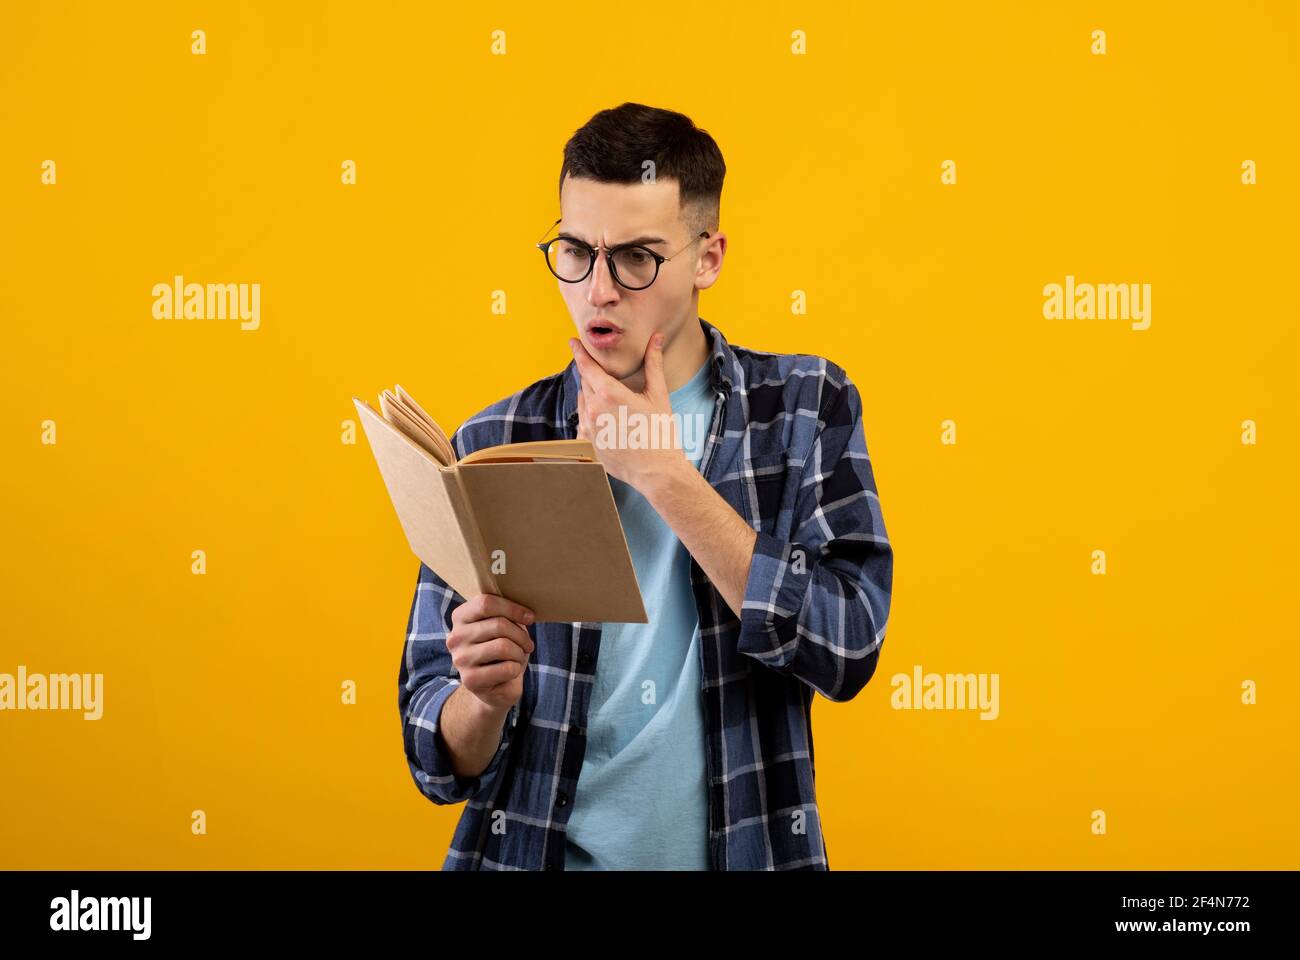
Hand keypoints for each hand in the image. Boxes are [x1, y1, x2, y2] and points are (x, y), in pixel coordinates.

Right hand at [447, 593, 534, 714]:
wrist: (495, 687)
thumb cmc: (502, 650)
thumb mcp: (504, 627)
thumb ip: (507, 615)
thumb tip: (526, 614)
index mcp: (460, 617)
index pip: (486, 603)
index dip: (513, 609)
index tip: (530, 618)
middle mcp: (455, 637)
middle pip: (498, 625)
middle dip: (521, 636)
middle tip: (527, 645)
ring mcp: (460, 659)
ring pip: (503, 646)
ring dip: (519, 653)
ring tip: (518, 657)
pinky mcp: (470, 680)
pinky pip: (506, 668)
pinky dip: (516, 669)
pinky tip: (510, 672)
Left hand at [570, 332, 691, 496]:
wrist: (657, 471)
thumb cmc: (660, 432)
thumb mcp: (658, 395)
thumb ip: (653, 363)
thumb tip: (657, 338)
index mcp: (608, 394)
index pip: (587, 366)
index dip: (579, 352)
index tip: (573, 342)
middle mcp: (593, 410)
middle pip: (586, 384)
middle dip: (592, 377)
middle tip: (604, 375)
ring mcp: (588, 429)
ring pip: (584, 403)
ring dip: (592, 397)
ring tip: (612, 403)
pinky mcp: (588, 444)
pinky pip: (584, 423)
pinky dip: (592, 418)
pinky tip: (609, 422)